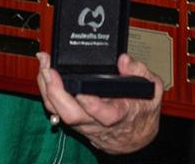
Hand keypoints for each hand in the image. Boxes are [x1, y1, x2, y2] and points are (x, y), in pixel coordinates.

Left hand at [35, 52, 161, 154]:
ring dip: (47, 89)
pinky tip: (44, 74)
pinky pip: (56, 110)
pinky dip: (47, 91)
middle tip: (49, 70)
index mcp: (120, 114)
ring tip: (43, 66)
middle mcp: (98, 122)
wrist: (136, 135)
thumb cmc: (141, 109)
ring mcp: (84, 123)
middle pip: (72, 115)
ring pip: (59, 113)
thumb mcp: (151, 88)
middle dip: (56, 92)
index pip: (104, 114)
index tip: (80, 90)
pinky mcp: (74, 121)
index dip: (91, 104)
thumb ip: (140, 72)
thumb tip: (124, 60)